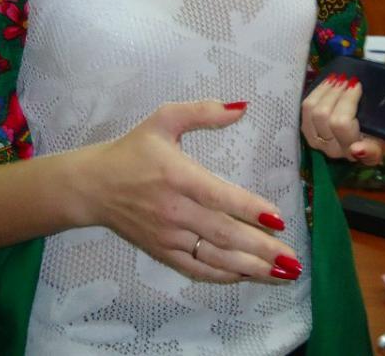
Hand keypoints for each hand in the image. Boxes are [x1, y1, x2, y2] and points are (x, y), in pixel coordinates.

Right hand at [77, 101, 301, 283]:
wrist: (92, 186)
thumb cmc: (133, 150)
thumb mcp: (164, 119)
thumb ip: (203, 112)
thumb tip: (242, 107)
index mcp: (178, 177)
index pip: (220, 197)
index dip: (249, 209)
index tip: (278, 219)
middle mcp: (175, 211)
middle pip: (224, 234)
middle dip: (261, 248)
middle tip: (292, 259)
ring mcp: (168, 236)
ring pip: (214, 257)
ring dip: (250, 268)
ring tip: (281, 274)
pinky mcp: (162, 252)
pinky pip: (196, 269)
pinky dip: (223, 275)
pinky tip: (247, 277)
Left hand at [301, 74, 384, 164]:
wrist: (361, 142)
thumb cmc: (374, 139)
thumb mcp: (380, 145)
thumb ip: (372, 151)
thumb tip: (356, 149)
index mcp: (350, 152)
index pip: (342, 124)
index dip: (347, 102)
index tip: (357, 85)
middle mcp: (331, 149)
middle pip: (324, 114)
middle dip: (336, 91)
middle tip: (349, 78)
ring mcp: (316, 140)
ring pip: (312, 109)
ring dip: (326, 90)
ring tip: (339, 78)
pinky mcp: (308, 130)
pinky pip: (306, 108)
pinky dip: (317, 92)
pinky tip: (329, 83)